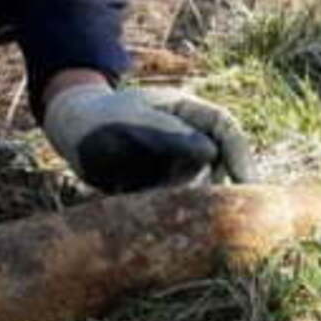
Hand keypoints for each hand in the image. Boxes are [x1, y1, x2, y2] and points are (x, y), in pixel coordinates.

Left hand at [42, 81, 254, 193]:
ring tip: (146, 199)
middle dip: (206, 187)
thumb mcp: (134, 121)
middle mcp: (188, 137)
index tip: (248, 185)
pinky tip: (143, 208)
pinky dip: (168, 210)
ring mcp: (177, 161)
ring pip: (197, 189)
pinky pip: (177, 202)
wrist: (71, 134)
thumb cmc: (100, 118)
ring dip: (182, 202)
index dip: (240, 156)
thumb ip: (171, 134)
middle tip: (179, 203)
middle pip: (216, 165)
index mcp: (186, 110)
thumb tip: (211, 152)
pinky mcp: (164, 185)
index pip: (225, 129)